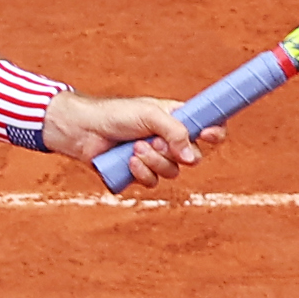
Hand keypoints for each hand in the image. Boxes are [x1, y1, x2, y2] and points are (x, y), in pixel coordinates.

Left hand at [53, 93, 218, 192]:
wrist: (83, 130)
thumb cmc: (116, 115)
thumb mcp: (150, 115)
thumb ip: (175, 131)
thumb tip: (191, 157)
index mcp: (177, 120)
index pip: (208, 126)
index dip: (214, 133)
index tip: (207, 135)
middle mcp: (170, 140)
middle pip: (193, 156)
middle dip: (173, 152)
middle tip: (155, 142)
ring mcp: (155, 158)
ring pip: (172, 172)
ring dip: (154, 161)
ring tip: (134, 148)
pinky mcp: (140, 174)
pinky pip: (153, 182)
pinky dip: (142, 173)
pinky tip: (128, 161)